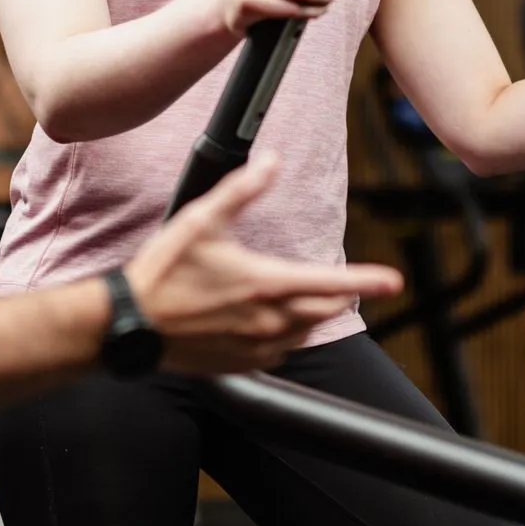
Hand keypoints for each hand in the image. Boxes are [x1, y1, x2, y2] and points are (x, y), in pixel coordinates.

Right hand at [122, 151, 402, 374]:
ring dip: (315, 315)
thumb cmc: (163, 271)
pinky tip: (274, 323)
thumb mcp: (202, 219)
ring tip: (311, 298)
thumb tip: (272, 161)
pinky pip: (281, 353)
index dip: (368, 281)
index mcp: (266, 284)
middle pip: (327, 310)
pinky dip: (289, 336)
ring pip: (306, 333)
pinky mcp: (241, 364)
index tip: (393, 281)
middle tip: (349, 284)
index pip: (332, 282)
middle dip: (342, 295)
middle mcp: (269, 321)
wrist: (131, 323)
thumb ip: (242, 189)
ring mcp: (256, 347)